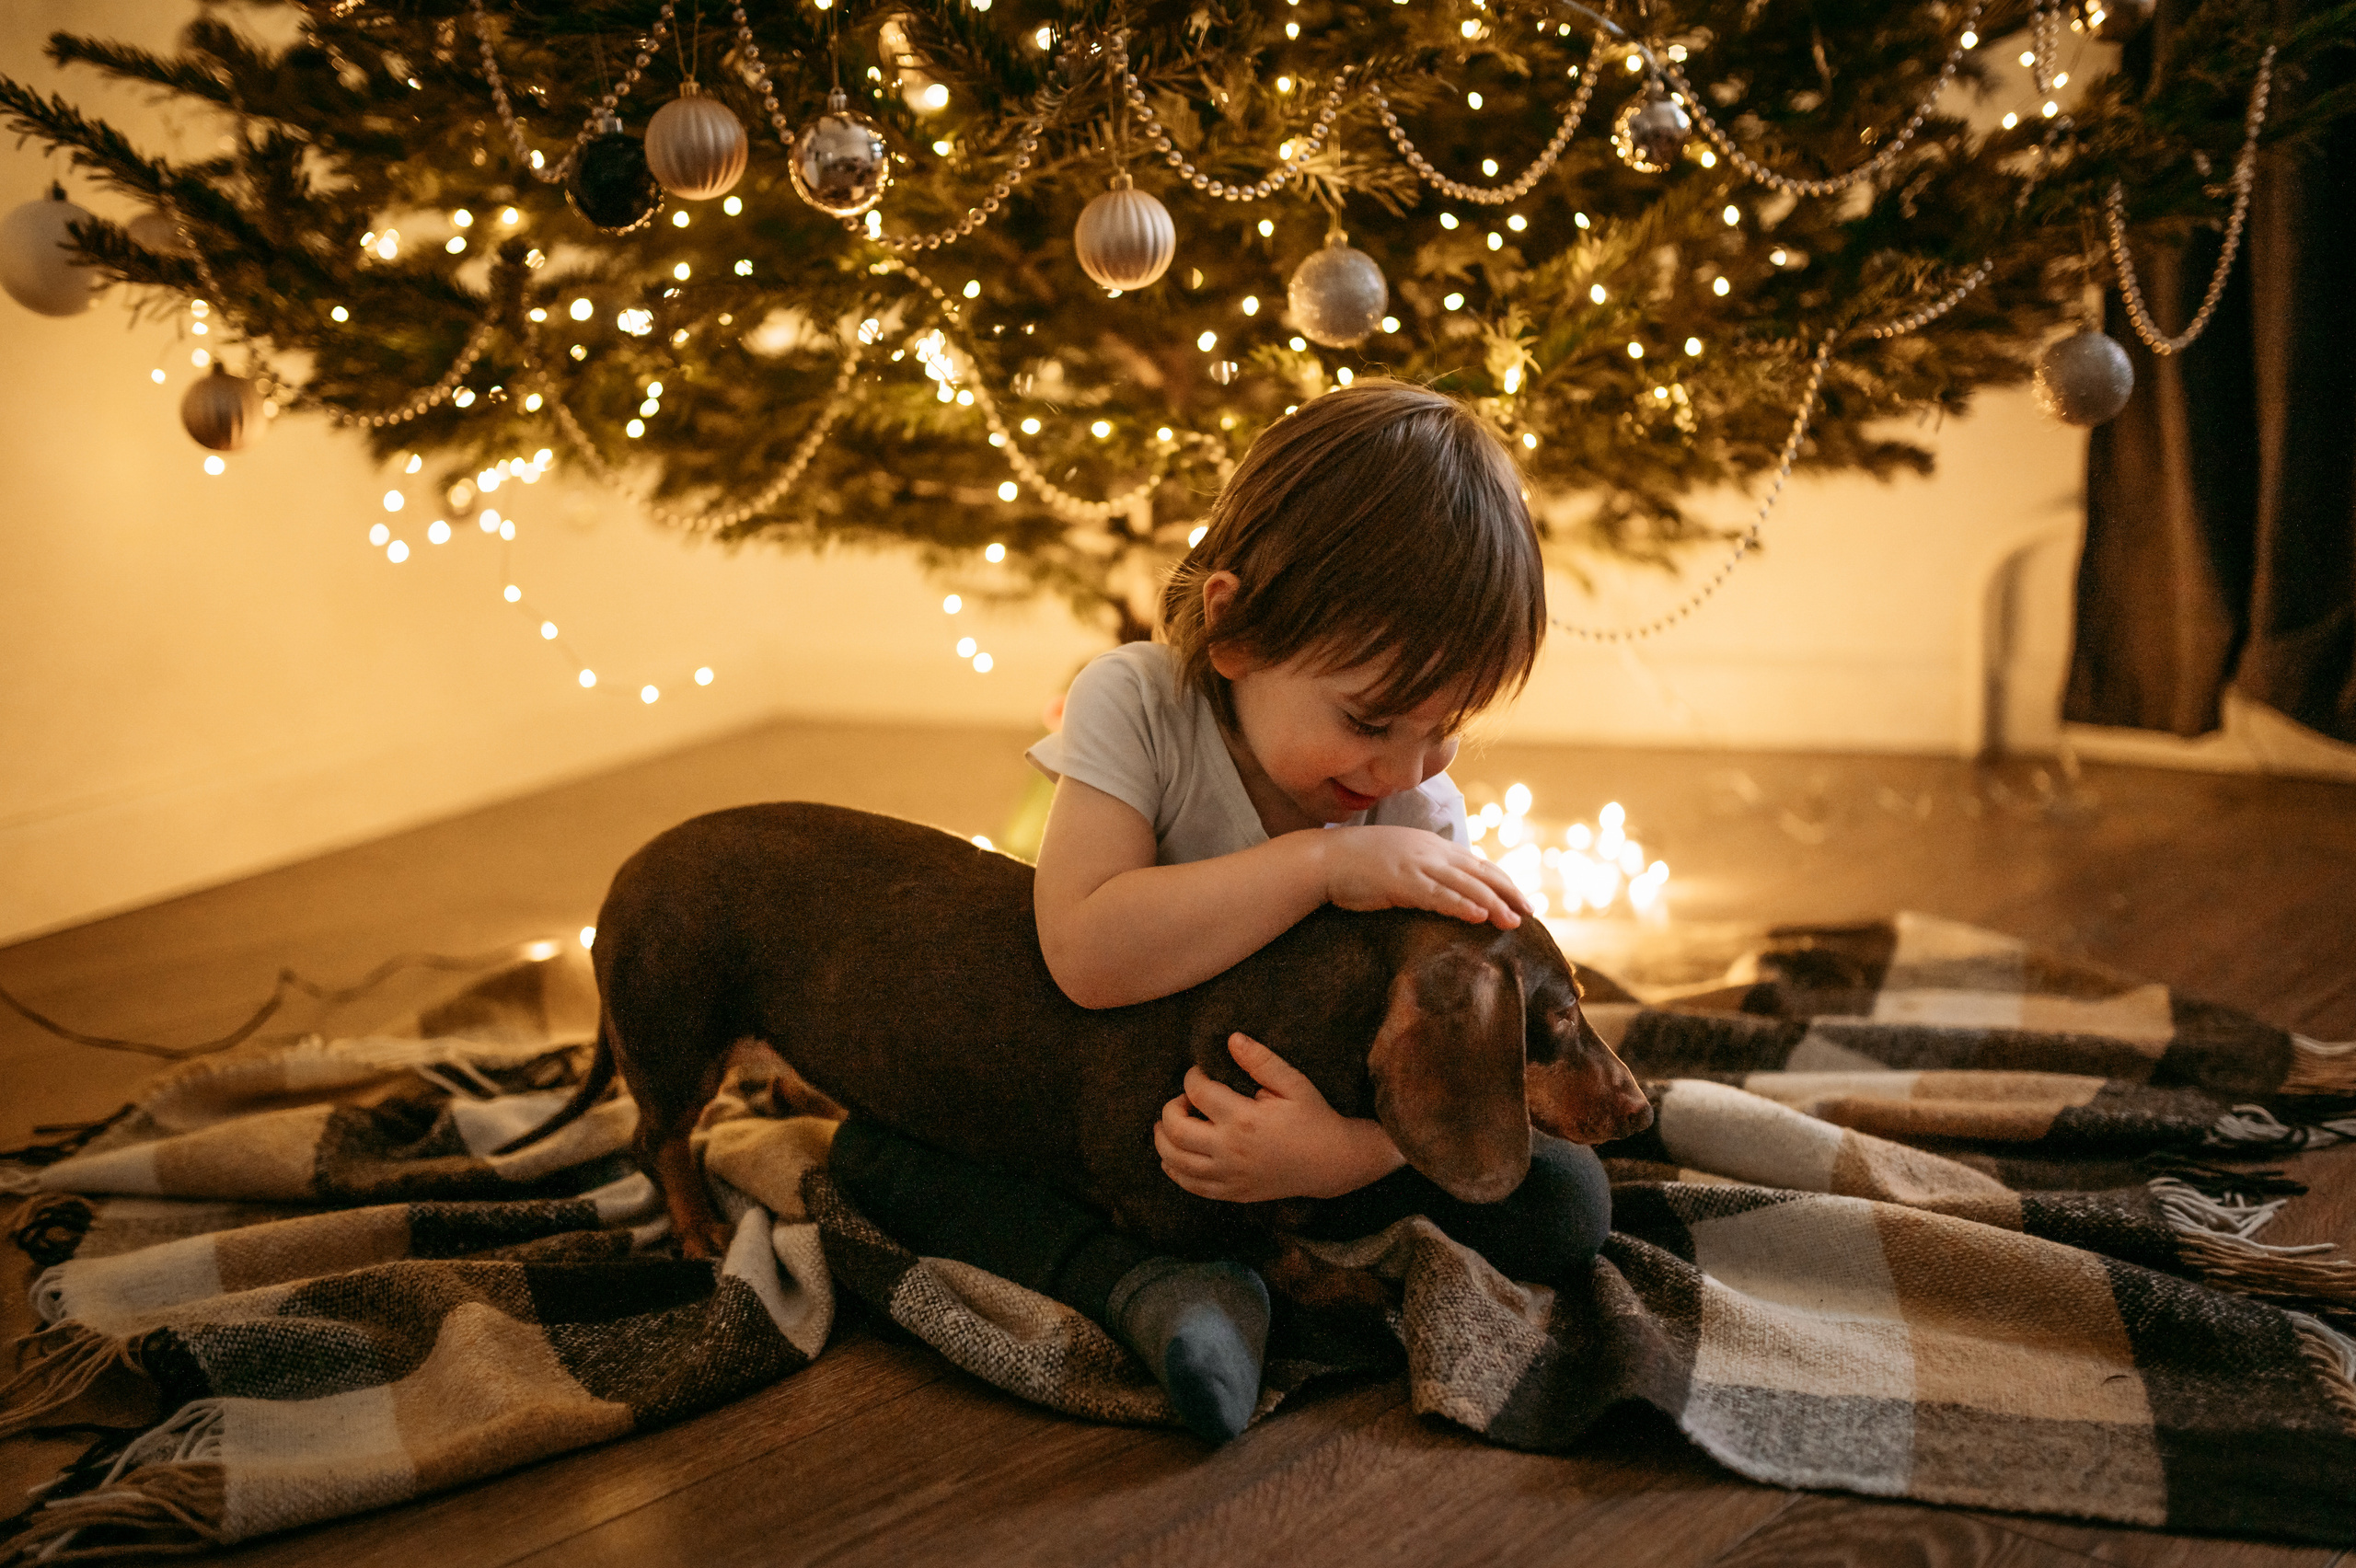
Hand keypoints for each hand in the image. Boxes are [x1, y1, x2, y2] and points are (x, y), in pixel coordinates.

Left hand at [1154, 1033, 1404, 1202]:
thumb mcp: (1293, 1083)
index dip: (1192, 1076)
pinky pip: (1190, 1185)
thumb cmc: (1313, 1118)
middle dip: (1170, 1108)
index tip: (1199, 1072)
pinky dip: (1174, 1170)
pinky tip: (1173, 1156)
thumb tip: (1231, 1039)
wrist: (1332, 1163)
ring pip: (1174, 1161)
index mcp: (1243, 1119)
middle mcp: (1230, 1150)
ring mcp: (1229, 1175)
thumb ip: (1261, 1061)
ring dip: (1163, 1139)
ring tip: (1171, 1124)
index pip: (1197, 1092)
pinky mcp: (1232, 1192)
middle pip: (1175, 1129)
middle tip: (1185, 1099)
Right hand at [1318, 825, 1528, 928]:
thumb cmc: (1356, 864)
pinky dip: (1463, 905)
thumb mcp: (1398, 860)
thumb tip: (1443, 889)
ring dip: (1494, 903)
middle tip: (1531, 912)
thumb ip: (1423, 870)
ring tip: (1513, 921)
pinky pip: (1439, 895)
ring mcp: (1417, 865)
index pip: (1477, 863)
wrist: (1324, 860)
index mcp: (1431, 845)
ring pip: (1466, 885)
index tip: (1521, 898)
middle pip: (1481, 872)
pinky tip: (1480, 916)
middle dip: (1509, 892)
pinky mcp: (1403, 882)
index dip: (1502, 881)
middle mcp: (1430, 851)